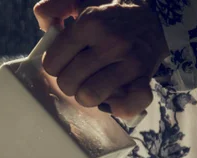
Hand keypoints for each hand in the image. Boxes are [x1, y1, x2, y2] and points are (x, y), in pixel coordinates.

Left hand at [33, 0, 168, 118]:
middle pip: (68, 83)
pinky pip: (129, 104)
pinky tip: (113, 100)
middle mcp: (111, 42)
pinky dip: (119, 108)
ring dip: (88, 95)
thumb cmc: (110, 13)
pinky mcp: (145, 77)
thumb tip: (42, 16)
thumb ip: (57, 5)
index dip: (55, 65)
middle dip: (70, 81)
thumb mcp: (83, 0)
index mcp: (90, 23)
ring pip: (89, 96)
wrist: (155, 17)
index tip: (66, 61)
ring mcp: (130, 61)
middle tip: (80, 73)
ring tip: (93, 84)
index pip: (52, 64)